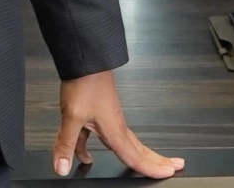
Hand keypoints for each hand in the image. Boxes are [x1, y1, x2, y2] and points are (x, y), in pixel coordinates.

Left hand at [52, 69, 182, 178]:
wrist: (84, 59)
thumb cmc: (85, 82)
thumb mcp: (72, 116)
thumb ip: (66, 144)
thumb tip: (62, 167)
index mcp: (115, 130)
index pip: (135, 157)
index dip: (151, 169)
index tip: (167, 174)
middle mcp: (116, 125)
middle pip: (139, 150)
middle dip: (156, 161)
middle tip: (172, 168)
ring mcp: (108, 118)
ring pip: (124, 143)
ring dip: (133, 155)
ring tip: (138, 167)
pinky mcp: (98, 112)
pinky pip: (102, 136)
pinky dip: (97, 148)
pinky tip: (85, 155)